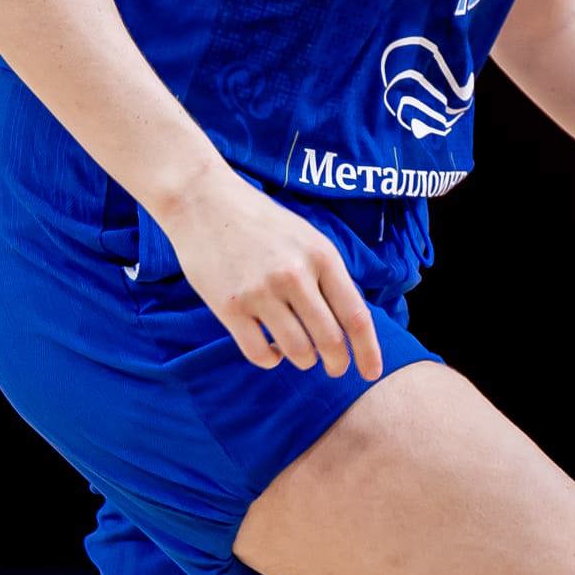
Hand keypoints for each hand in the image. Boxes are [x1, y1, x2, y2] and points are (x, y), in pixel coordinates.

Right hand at [152, 168, 384, 379]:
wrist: (203, 201)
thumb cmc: (260, 221)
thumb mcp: (307, 236)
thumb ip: (328, 275)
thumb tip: (350, 322)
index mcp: (320, 256)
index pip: (356, 316)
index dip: (367, 351)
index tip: (371, 373)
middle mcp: (294, 275)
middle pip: (329, 340)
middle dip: (336, 363)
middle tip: (333, 368)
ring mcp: (260, 292)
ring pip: (297, 351)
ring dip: (304, 361)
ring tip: (300, 354)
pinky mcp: (229, 306)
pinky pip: (259, 353)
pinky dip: (271, 360)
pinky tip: (271, 350)